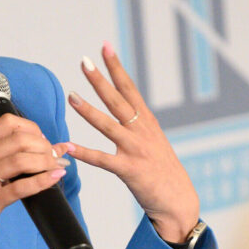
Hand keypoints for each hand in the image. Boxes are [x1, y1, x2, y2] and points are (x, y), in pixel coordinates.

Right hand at [0, 113, 71, 248]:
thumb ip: (14, 157)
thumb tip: (59, 147)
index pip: (7, 123)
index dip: (32, 129)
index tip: (43, 141)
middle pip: (18, 139)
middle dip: (43, 146)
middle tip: (54, 158)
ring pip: (21, 160)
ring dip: (46, 162)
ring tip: (57, 168)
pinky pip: (20, 188)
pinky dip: (42, 181)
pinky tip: (54, 178)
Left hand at [67, 42, 199, 242]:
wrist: (179, 200)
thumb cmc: (162, 171)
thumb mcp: (153, 140)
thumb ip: (137, 124)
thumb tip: (123, 108)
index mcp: (146, 122)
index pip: (129, 88)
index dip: (117, 68)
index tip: (105, 47)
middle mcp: (142, 131)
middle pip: (117, 100)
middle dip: (100, 80)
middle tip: (84, 61)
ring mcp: (136, 150)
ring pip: (108, 126)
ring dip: (88, 111)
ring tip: (71, 96)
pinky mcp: (130, 170)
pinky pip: (104, 160)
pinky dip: (86, 153)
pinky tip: (70, 147)